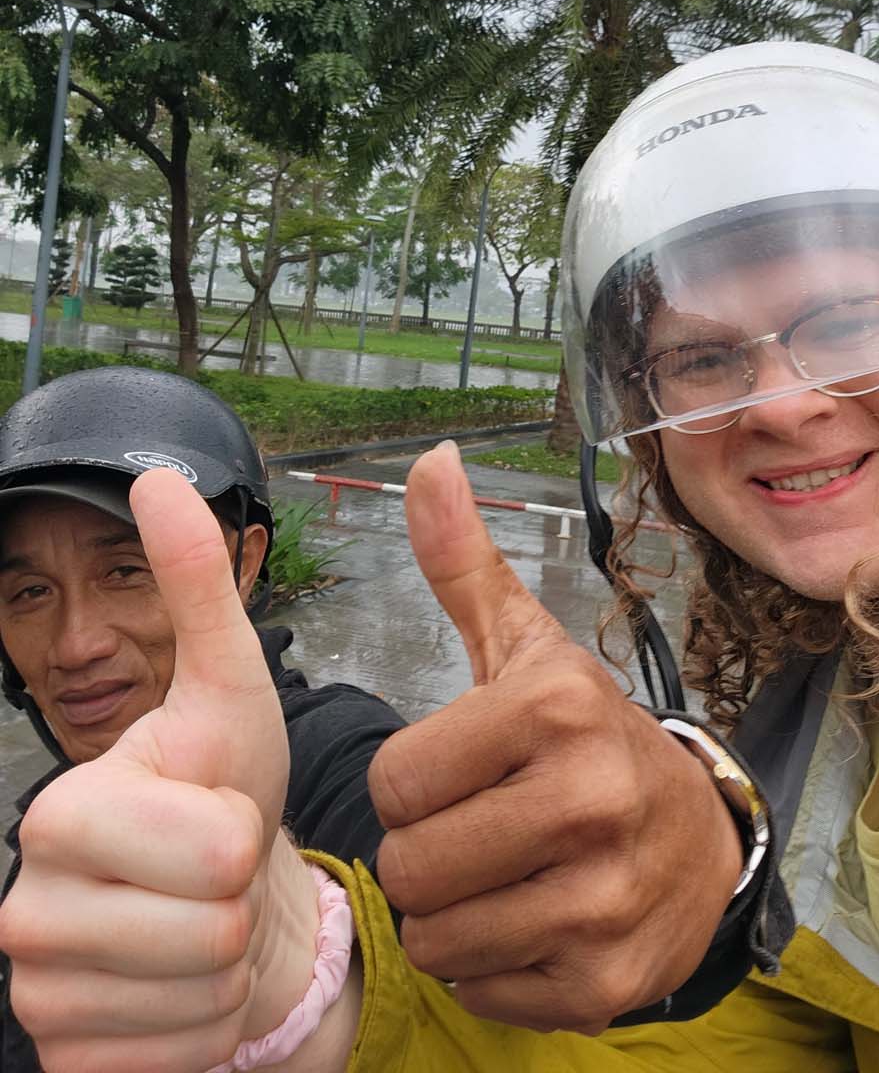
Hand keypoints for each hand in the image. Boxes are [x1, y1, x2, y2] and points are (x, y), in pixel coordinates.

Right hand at [0, 471, 329, 1072]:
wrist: (222, 896)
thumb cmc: (228, 787)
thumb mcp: (227, 684)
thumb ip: (195, 587)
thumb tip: (155, 475)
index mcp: (60, 811)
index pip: (215, 851)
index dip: (243, 836)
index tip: (213, 813)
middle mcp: (24, 911)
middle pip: (214, 929)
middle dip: (242, 900)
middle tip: (214, 874)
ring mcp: (38, 999)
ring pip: (205, 1002)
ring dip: (231, 966)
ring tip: (203, 924)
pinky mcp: (67, 1065)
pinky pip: (184, 1061)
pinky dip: (209, 1028)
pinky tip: (184, 989)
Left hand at [368, 440, 743, 1034]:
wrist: (699, 833)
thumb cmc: (585, 735)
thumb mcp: (526, 646)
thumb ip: (462, 561)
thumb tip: (429, 459)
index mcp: (555, 709)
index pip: (395, 782)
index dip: (413, 781)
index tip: (461, 771)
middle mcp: (587, 802)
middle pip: (410, 866)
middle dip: (427, 853)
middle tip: (476, 829)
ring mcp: (604, 900)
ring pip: (437, 937)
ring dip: (452, 915)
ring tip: (500, 875)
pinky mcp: (608, 982)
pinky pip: (481, 990)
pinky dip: (490, 966)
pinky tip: (532, 921)